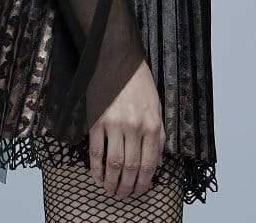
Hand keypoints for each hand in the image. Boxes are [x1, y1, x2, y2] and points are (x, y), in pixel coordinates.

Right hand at [88, 58, 165, 199]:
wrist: (118, 61)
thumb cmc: (139, 84)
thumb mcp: (156, 108)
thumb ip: (158, 135)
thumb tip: (155, 162)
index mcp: (152, 125)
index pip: (149, 165)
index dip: (143, 183)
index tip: (139, 192)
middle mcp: (135, 127)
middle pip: (131, 168)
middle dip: (127, 187)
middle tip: (123, 195)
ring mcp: (115, 124)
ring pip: (114, 164)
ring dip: (111, 182)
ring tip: (110, 189)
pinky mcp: (97, 120)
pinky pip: (97, 151)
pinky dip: (96, 168)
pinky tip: (97, 176)